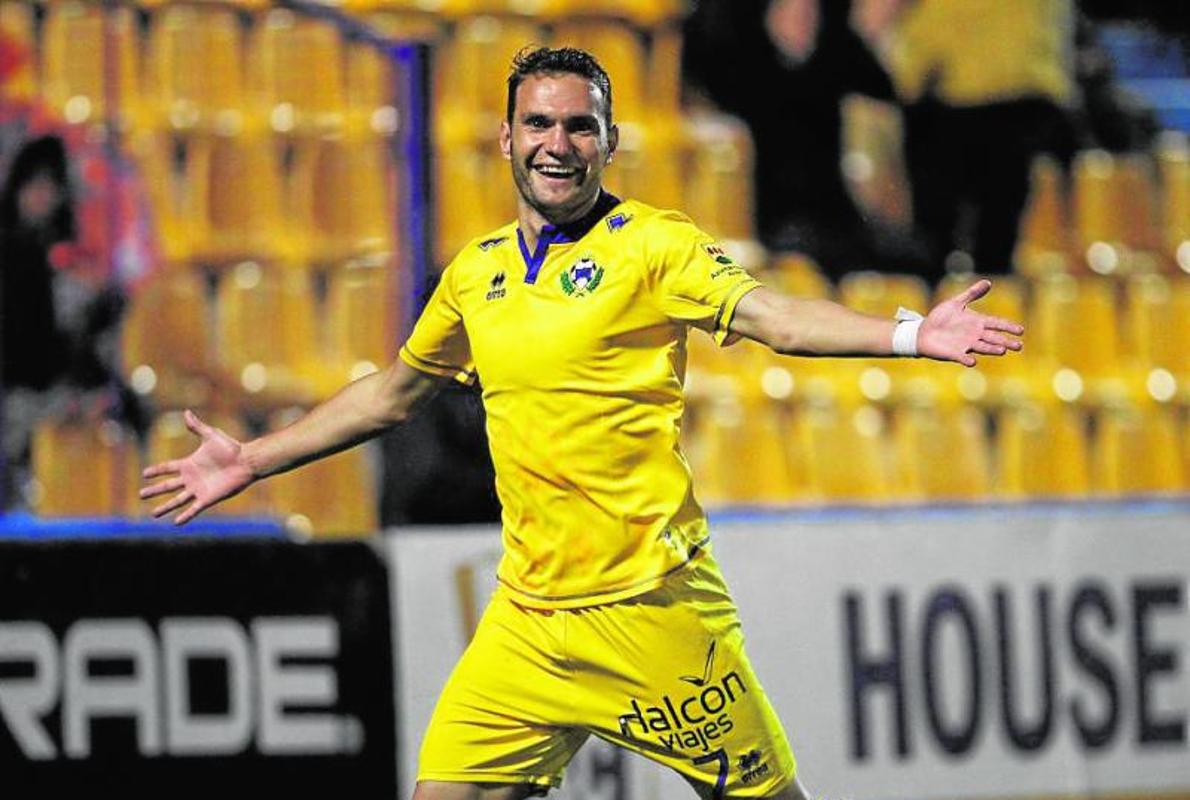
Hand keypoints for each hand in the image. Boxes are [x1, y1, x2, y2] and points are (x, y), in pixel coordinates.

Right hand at [140, 410, 254, 524]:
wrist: (246, 461)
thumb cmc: (231, 448)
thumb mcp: (211, 435)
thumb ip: (197, 427)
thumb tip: (186, 412)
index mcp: (190, 464)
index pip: (168, 468)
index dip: (156, 471)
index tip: (144, 474)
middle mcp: (192, 478)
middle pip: (168, 486)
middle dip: (154, 490)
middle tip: (141, 495)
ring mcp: (199, 489)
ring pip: (178, 500)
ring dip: (165, 507)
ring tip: (153, 514)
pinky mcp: (208, 498)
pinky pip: (194, 509)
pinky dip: (186, 515)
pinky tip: (176, 522)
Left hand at [917, 279, 1023, 366]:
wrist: (923, 332)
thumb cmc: (940, 317)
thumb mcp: (956, 303)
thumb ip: (971, 294)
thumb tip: (988, 282)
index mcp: (977, 322)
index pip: (996, 324)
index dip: (1008, 327)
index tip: (1020, 331)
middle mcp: (974, 335)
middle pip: (993, 338)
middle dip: (1005, 341)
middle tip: (1018, 346)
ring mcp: (965, 345)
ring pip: (982, 347)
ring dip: (991, 349)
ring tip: (1002, 351)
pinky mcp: (954, 353)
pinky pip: (962, 357)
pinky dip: (967, 359)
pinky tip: (972, 361)